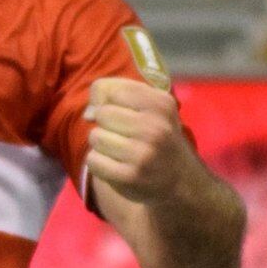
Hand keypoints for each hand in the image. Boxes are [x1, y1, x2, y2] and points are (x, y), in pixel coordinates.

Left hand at [83, 73, 189, 202]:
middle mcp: (155, 128)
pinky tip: (114, 164)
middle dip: (105, 123)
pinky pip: (93, 160)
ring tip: (119, 150)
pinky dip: (98, 162)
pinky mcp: (130, 176)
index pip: (112, 90)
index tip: (122, 113)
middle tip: (122, 135)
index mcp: (161, 104)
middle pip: (102, 113)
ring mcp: (144, 154)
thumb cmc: (155, 133)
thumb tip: (89, 113)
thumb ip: (113, 92)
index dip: (109, 101)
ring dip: (101, 144)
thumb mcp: (147, 104)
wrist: (177, 176)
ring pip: (95, 136)